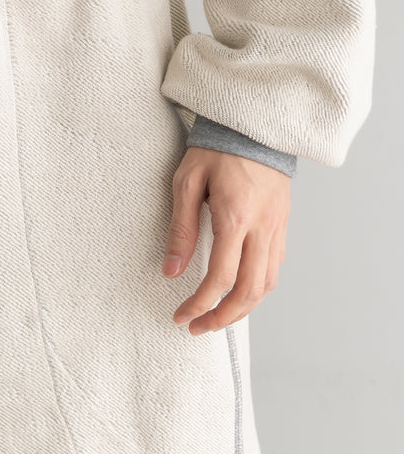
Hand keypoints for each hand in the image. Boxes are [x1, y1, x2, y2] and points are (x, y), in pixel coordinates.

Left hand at [162, 147, 290, 334]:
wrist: (254, 126)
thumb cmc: (215, 150)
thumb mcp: (186, 183)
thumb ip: (181, 229)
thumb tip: (171, 271)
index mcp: (235, 217)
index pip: (221, 277)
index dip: (200, 304)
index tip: (181, 317)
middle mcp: (262, 227)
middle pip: (249, 291)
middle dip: (222, 317)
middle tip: (197, 327)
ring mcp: (277, 228)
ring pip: (267, 285)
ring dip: (242, 309)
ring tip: (216, 318)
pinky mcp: (282, 226)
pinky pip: (275, 268)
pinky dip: (257, 289)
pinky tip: (238, 293)